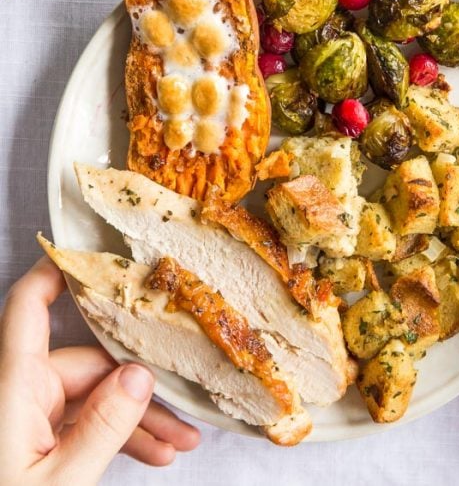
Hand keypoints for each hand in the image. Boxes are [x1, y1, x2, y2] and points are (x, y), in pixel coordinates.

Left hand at [0, 256, 199, 485]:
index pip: (28, 307)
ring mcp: (27, 416)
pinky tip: (155, 455)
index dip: (57, 270)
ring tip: (180, 444)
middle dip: (137, 387)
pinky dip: (117, 438)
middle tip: (183, 412)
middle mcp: (19, 391)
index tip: (100, 253)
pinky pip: (82, 424)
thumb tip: (140, 376)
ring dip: (136, 419)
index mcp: (13, 388)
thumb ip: (103, 429)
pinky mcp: (34, 440)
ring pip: (92, 397)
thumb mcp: (61, 485)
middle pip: (86, 363)